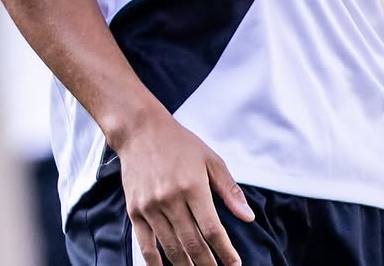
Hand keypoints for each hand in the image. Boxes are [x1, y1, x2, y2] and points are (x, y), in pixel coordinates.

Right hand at [117, 109, 253, 264]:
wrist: (140, 131)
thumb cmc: (179, 143)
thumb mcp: (210, 159)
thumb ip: (229, 190)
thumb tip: (248, 217)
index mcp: (193, 185)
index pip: (212, 228)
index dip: (225, 250)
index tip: (234, 264)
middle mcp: (171, 199)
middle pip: (193, 243)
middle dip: (208, 264)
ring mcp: (151, 207)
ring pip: (171, 248)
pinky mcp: (135, 211)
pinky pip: (146, 246)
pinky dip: (156, 263)